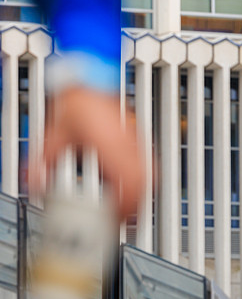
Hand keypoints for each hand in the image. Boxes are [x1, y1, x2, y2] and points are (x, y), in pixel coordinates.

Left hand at [39, 88, 142, 220]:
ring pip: (151, 175)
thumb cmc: (77, 102)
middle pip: (145, 183)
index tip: (118, 217)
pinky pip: (148, 165)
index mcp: (110, 144)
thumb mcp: (54, 134)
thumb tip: (34, 182)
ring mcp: (137, 141)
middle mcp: (128, 143)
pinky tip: (128, 185)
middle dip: (137, 205)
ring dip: (141, 193)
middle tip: (123, 218)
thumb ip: (42, 160)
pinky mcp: (139, 140)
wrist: (91, 79)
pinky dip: (142, 180)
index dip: (128, 206)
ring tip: (127, 206)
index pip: (131, 182)